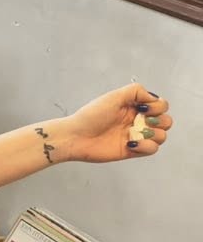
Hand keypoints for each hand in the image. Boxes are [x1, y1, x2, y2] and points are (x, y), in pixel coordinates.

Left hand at [53, 83, 172, 162]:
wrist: (75, 137)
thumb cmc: (90, 116)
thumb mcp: (114, 97)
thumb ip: (136, 91)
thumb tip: (154, 98)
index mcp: (134, 107)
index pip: (161, 105)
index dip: (158, 107)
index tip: (142, 109)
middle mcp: (137, 120)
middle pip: (166, 121)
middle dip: (161, 121)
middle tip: (142, 122)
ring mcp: (136, 136)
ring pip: (161, 136)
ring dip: (154, 134)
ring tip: (135, 133)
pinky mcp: (132, 150)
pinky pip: (152, 149)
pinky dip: (146, 146)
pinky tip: (131, 143)